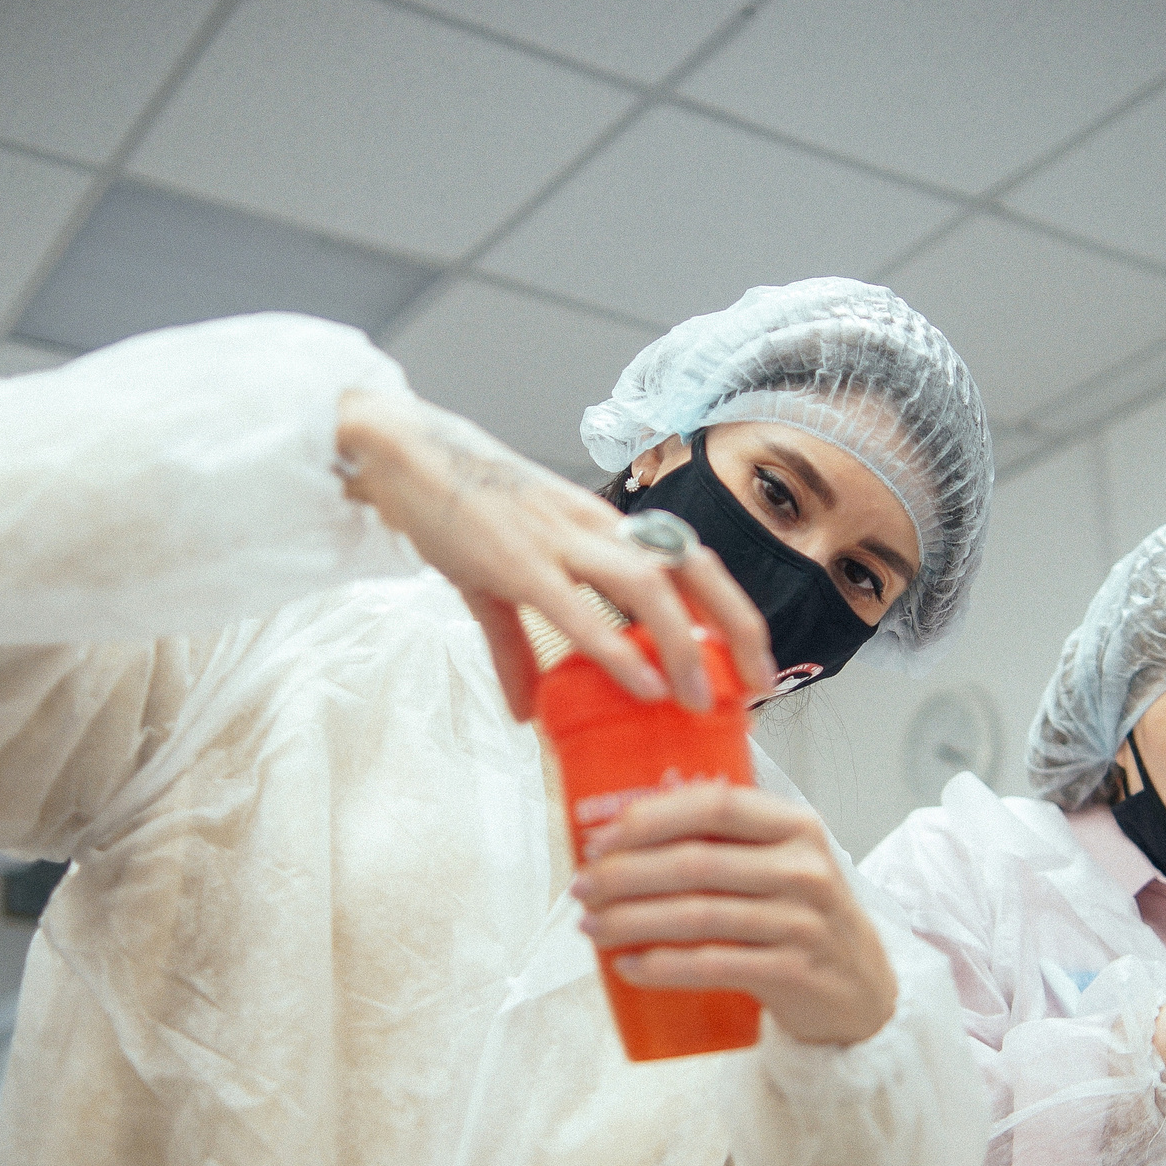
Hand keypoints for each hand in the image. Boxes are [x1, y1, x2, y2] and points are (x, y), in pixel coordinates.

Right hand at [333, 386, 771, 719]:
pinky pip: (579, 609)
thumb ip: (517, 648)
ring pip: (647, 586)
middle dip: (735, 627)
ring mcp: (561, 542)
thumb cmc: (461, 507)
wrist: (406, 454)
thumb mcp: (497, 582)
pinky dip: (616, 650)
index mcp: (602, 528)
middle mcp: (596, 529)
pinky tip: (640, 685)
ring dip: (682, 645)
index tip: (755, 660)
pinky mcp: (518, 561)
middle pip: (691, 568)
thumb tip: (526, 712)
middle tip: (760, 685)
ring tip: (701, 699)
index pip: (690, 561)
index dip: (731, 610)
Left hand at [569, 783, 896, 1044]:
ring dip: (631, 920)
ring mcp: (802, 922)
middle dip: (624, 874)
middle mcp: (803, 868)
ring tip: (591, 926)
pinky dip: (662, 966)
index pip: (715, 803)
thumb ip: (726, 837)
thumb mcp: (782, 862)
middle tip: (582, 886)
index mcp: (795, 826)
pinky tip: (627, 966)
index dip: (651, 816)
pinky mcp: (793, 972)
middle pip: (695, 863)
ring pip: (697, 915)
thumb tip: (630, 819)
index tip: (600, 836)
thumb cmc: (803, 917)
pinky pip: (713, 965)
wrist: (861, 990)